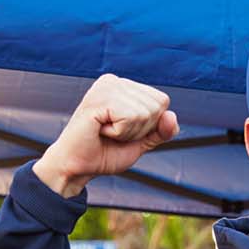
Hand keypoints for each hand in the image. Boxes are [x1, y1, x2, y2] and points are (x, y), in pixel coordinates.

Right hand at [34, 74, 179, 196]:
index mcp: (125, 86)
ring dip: (129, 132)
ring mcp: (105, 86)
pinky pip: (130, 117)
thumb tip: (171, 116)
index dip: (150, 126)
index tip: (124, 131)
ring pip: (145, 113)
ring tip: (106, 131)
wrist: (77, 167)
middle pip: (157, 106)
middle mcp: (115, 81)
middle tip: (114, 133)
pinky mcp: (98, 98)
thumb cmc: (106, 152)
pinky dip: (120, 132)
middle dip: (141, 129)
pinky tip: (101, 130)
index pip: (162, 102)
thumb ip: (162, 131)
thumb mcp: (143, 142)